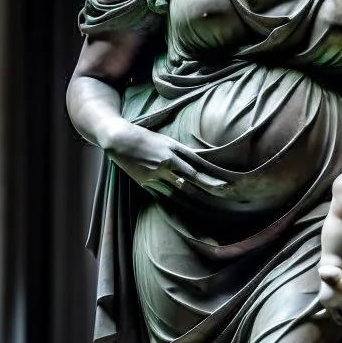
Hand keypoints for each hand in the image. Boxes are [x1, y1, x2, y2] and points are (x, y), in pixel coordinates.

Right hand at [105, 122, 228, 195]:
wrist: (119, 139)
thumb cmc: (143, 137)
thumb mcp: (165, 140)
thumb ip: (180, 152)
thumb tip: (195, 162)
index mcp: (173, 148)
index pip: (196, 164)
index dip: (210, 176)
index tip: (222, 184)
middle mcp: (167, 161)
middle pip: (191, 178)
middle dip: (206, 186)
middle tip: (221, 194)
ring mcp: (156, 173)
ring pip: (178, 187)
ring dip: (191, 195)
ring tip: (205, 204)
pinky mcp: (146, 181)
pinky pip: (164, 192)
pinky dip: (173, 197)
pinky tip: (182, 205)